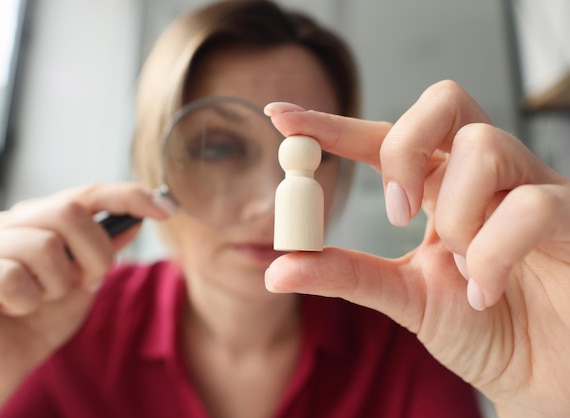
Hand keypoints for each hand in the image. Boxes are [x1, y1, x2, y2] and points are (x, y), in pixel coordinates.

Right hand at [0, 183, 169, 398]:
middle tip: (85, 283)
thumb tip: (134, 221)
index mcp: (37, 219)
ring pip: (43, 246)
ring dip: (57, 285)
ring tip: (42, 300)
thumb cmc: (38, 321)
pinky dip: (27, 301)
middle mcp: (6, 223)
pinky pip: (11, 277)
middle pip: (69, 212)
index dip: (128, 196)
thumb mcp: (83, 285)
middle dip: (94, 254)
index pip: (86, 193)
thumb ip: (103, 252)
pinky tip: (16, 310)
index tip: (165, 208)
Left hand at [264, 81, 569, 416]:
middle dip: (404, 146)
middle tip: (396, 209)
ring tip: (461, 266)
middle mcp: (484, 175)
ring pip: (482, 147)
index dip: (333, 124)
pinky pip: (528, 206)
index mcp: (440, 187)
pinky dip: (492, 256)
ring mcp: (531, 187)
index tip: (281, 117)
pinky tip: (485, 291)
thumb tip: (276, 269)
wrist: (541, 375)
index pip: (384, 139)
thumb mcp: (402, 297)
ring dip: (455, 215)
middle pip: (444, 102)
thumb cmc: (483, 328)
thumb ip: (345, 275)